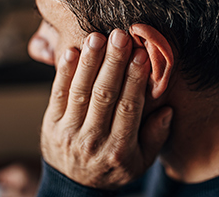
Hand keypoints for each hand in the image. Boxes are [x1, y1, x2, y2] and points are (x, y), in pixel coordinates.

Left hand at [40, 29, 172, 189]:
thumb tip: (167, 110)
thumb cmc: (112, 169)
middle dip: (113, 63)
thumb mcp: (141, 163)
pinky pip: (57, 94)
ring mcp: (69, 131)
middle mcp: (93, 140)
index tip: (141, 54)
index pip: (129, 107)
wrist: (74, 187)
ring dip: (89, 62)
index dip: (135, 79)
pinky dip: (64, 72)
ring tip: (97, 37)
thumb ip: (155, 138)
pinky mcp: (51, 124)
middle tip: (120, 36)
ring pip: (80, 91)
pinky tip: (72, 51)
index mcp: (119, 149)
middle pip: (104, 95)